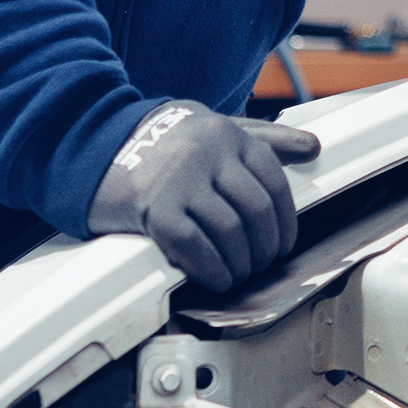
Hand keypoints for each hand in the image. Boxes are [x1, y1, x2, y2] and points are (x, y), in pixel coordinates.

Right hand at [86, 100, 314, 290]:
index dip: (285, 222)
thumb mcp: (216, 129)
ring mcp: (180, 180)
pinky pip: (194, 247)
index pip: (274, 183)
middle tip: (259, 264)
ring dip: (239, 264)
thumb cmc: (164, 141)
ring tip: (237, 274)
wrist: (95, 141)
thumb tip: (312, 147)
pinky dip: (211, 270)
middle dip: (264, 248)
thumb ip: (265, 138)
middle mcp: (208, 153)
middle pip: (255, 212)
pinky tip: (215, 278)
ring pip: (229, 233)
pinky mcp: (153, 207)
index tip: (283, 243)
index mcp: (228, 134)